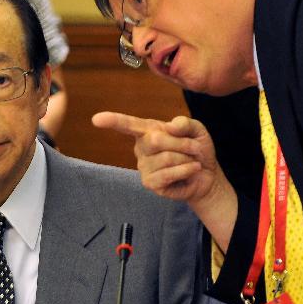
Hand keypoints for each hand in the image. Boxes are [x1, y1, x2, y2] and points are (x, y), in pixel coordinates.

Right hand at [92, 111, 237, 249]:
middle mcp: (141, 148)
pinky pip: (168, 174)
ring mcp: (143, 167)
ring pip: (166, 158)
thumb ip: (184, 123)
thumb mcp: (196, 131)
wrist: (206, 175)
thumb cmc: (196, 151)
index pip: (128, 125)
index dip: (113, 121)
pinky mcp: (150, 183)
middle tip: (193, 148)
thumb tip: (170, 126)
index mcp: (147, 131)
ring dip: (187, 158)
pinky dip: (185, 169)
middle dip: (181, 143)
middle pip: (155, 139)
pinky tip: (192, 169)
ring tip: (191, 161)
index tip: (96, 119)